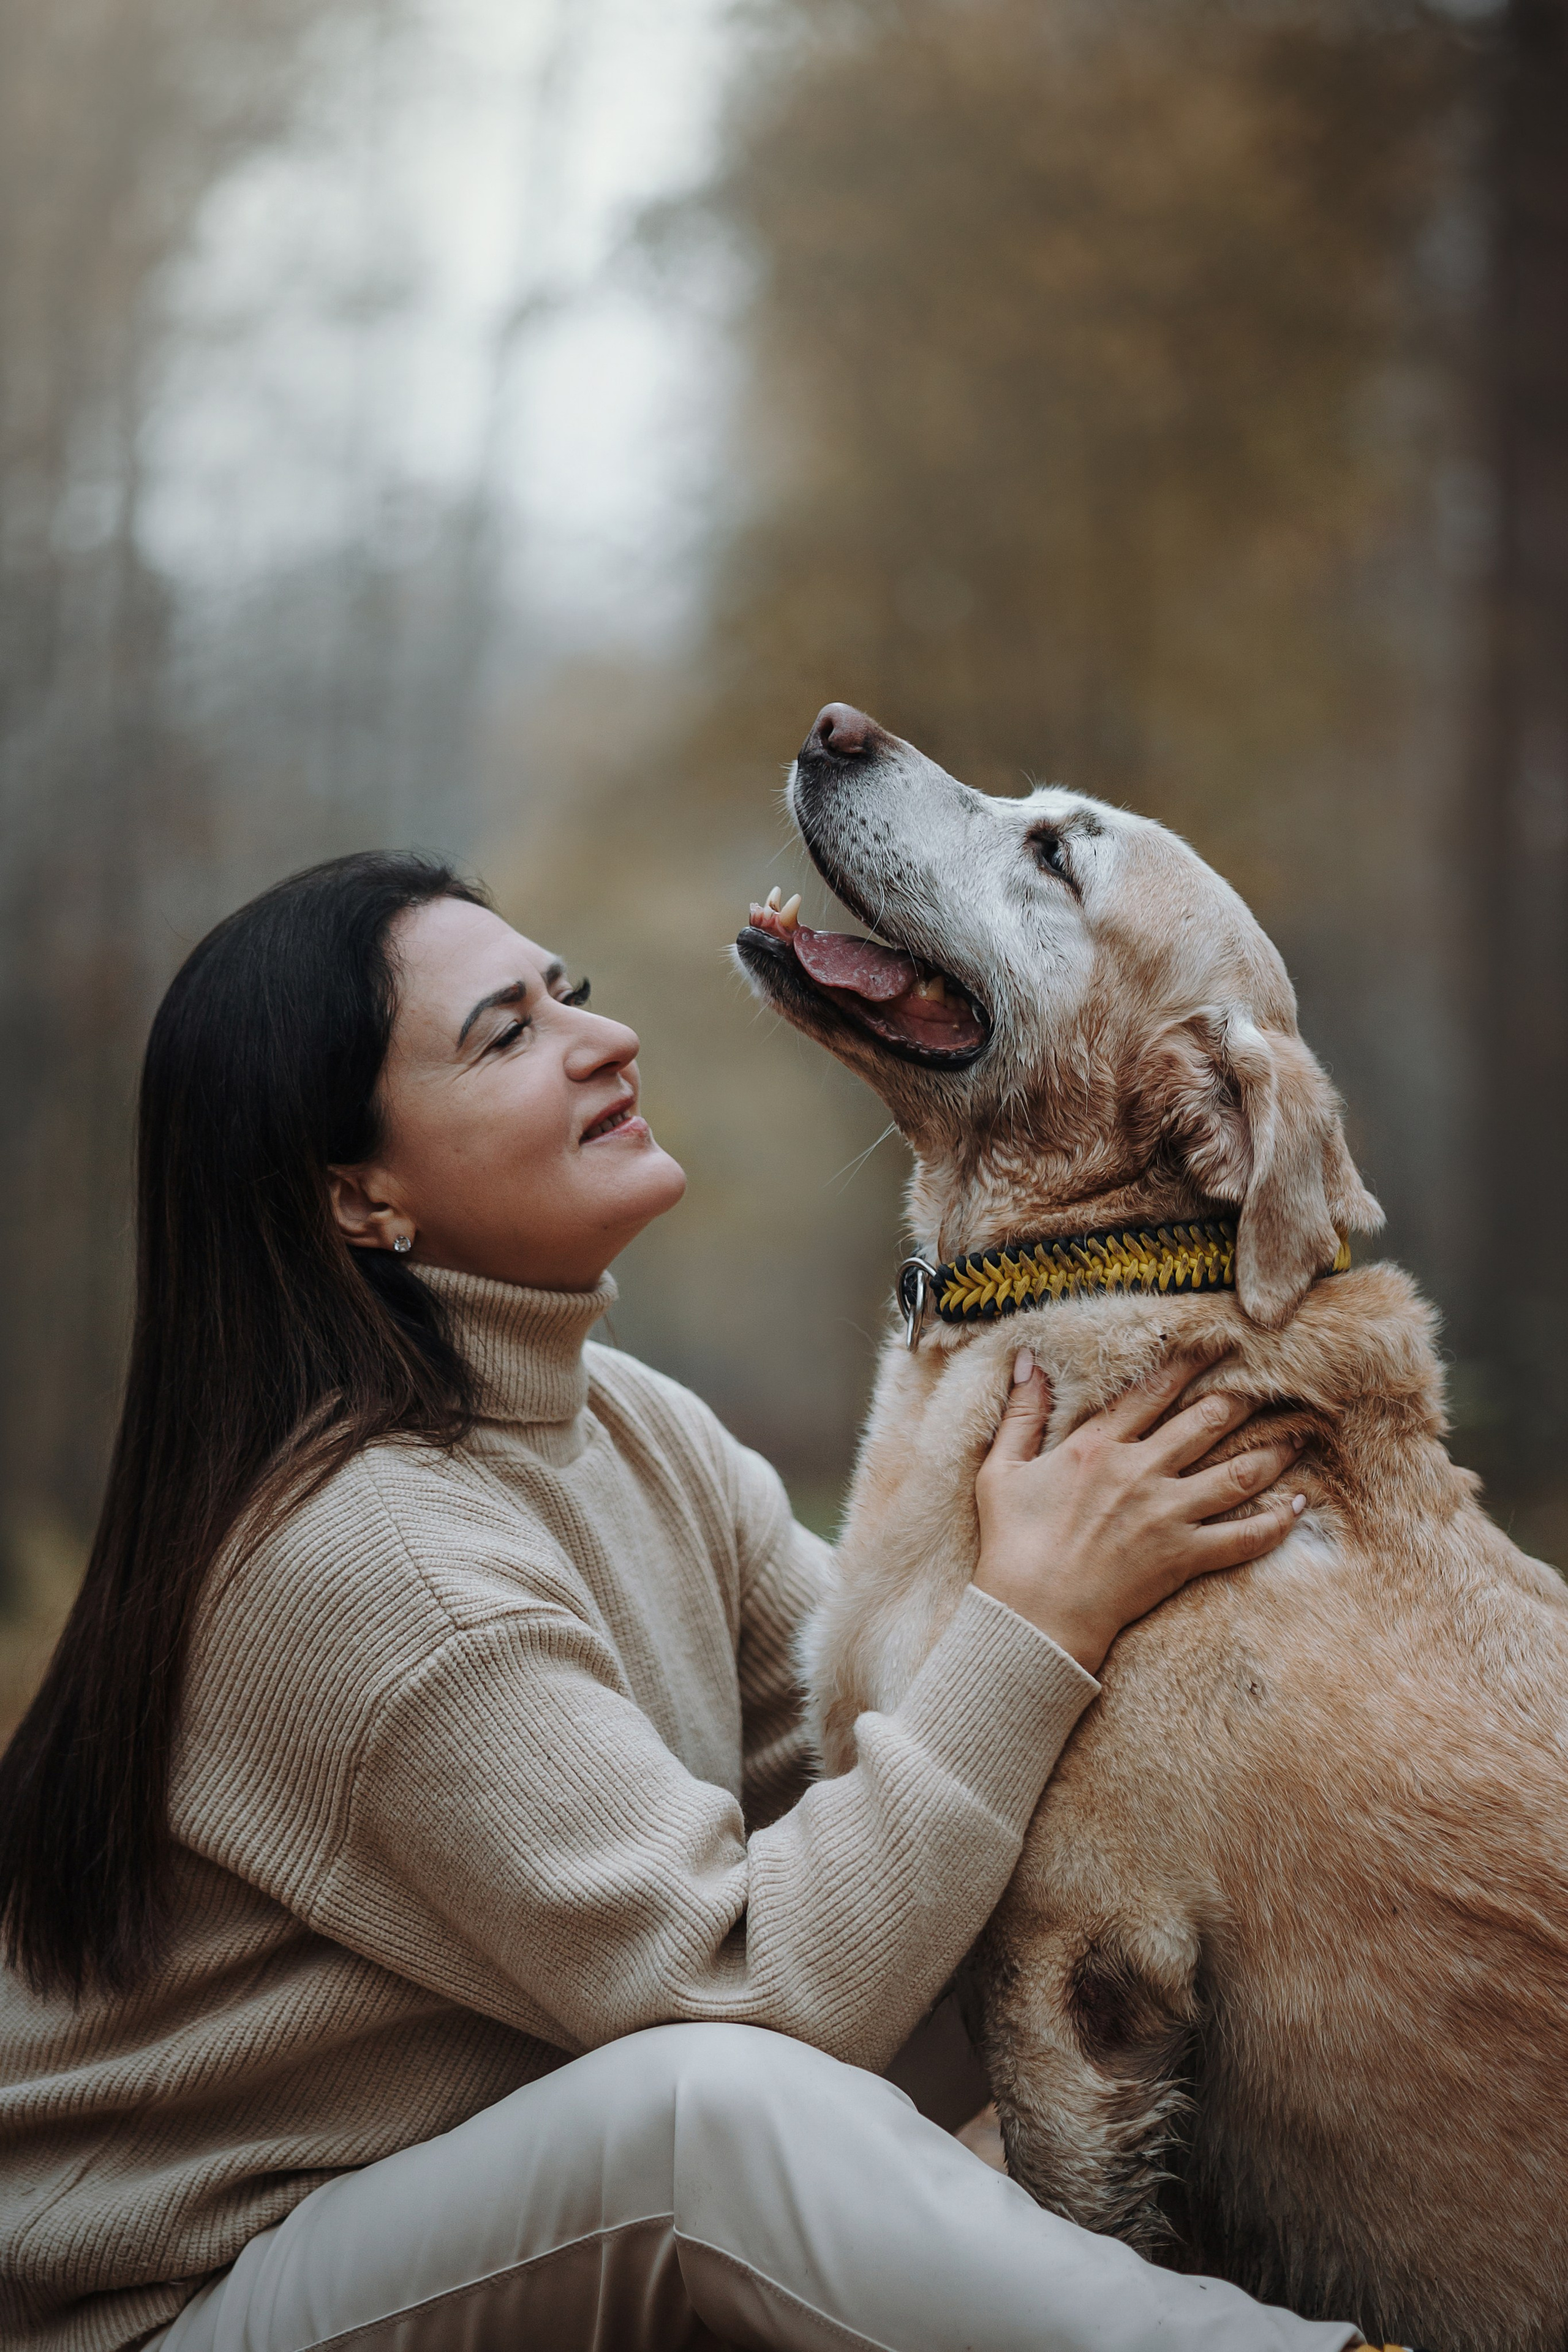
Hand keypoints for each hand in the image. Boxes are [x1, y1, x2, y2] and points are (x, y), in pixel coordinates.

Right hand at [972, 1349, 1305, 1674]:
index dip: (1189, 1361)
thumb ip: (1021, 1413)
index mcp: (1098, 1446)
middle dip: (1245, 1396)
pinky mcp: (1183, 1557)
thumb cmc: (1011, 1543)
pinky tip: (1300, 1505)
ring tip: (1299, 1432)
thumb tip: (1028, 1358)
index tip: (1218, 1341)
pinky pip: (1243, 1537)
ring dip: (1275, 1450)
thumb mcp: (1001, 1470)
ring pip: (1238, 1472)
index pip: (1153, 1390)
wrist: (1032, 1615)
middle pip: (1207, 1421)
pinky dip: (1277, 1522)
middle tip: (1276, 1378)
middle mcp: (1141, 1472)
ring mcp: (1167, 1515)